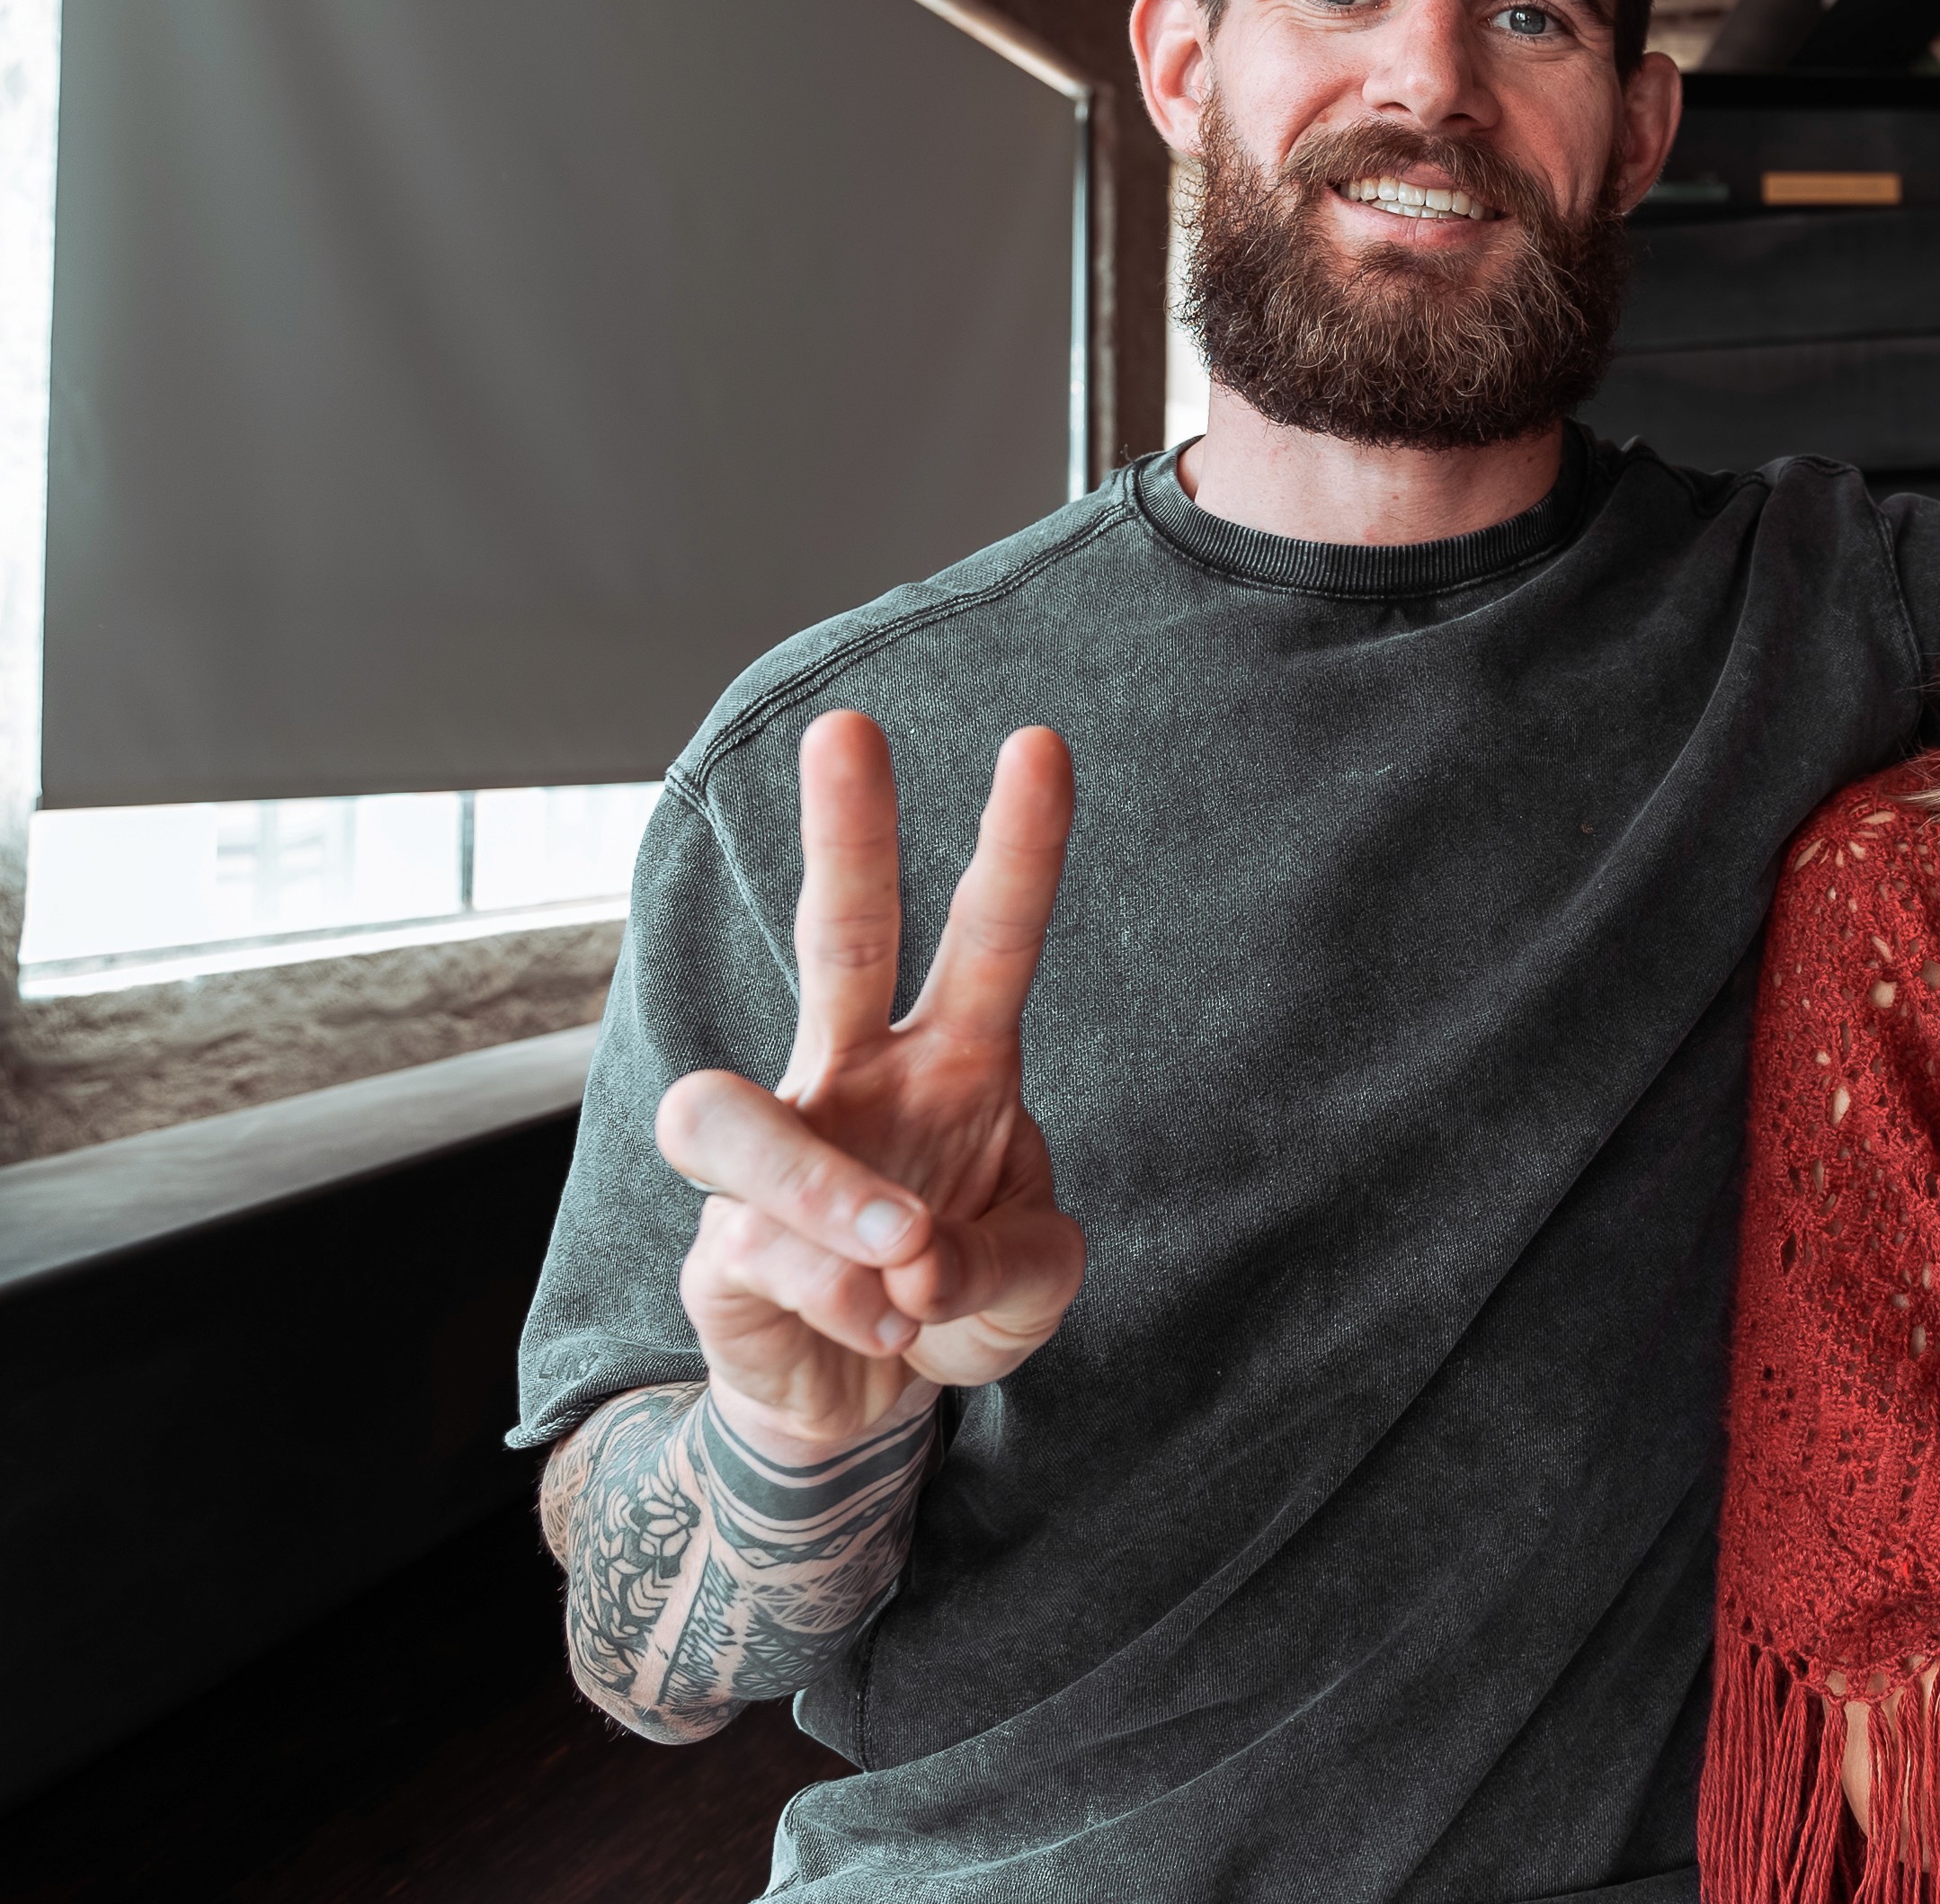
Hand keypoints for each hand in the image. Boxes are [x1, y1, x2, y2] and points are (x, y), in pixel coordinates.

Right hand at [654, 712, 1087, 1461]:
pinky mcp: (716, 1249)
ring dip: (823, 1185)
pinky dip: (840, 1301)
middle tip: (848, 726)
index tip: (1041, 744)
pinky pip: (759, 1254)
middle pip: (835, 938)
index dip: (1018, 849)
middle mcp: (853, 1082)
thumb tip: (906, 1257)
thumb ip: (1006, 1264)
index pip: (986, 938)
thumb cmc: (953, 1296)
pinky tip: (878, 1325)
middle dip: (843, 834)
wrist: (868, 1393)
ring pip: (732, 1112)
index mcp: (955, 1063)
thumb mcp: (1031, 1282)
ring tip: (905, 1250)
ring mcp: (773, 1160)